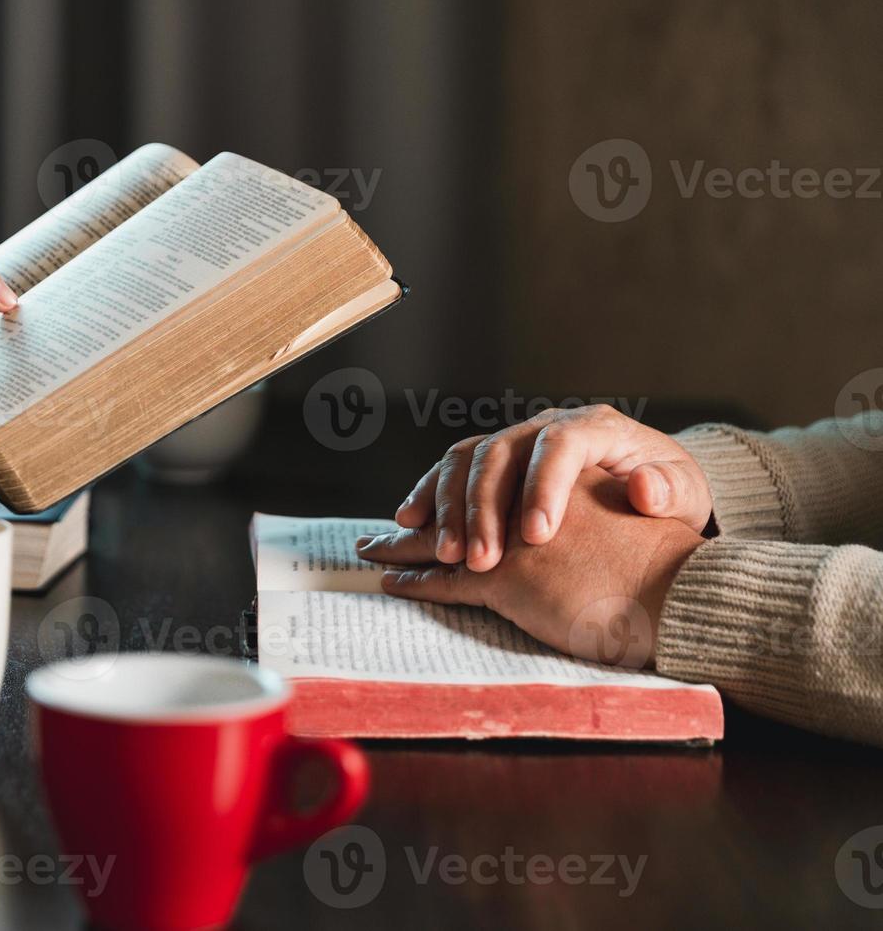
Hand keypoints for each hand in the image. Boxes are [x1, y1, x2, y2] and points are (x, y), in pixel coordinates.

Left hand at [358, 469, 703, 667]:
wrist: (682, 592)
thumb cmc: (659, 562)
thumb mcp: (616, 512)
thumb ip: (579, 505)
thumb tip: (550, 518)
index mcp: (557, 472)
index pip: (484, 464)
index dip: (449, 485)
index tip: (423, 505)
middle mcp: (528, 496)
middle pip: (454, 495)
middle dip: (421, 516)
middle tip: (385, 532)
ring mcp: (514, 537)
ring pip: (445, 537)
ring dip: (405, 547)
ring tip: (375, 554)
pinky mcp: (511, 575)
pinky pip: (448, 579)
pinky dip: (416, 581)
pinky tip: (392, 583)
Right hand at [397, 404, 712, 572]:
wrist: (648, 485)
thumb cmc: (665, 494)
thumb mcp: (681, 493)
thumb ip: (667, 490)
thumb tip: (645, 488)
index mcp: (594, 427)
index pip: (560, 446)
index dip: (543, 488)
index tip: (538, 537)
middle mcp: (545, 426)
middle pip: (501, 454)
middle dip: (485, 509)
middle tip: (481, 561)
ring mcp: (514, 441)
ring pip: (467, 460)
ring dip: (449, 507)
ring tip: (445, 553)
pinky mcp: (491, 462)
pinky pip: (450, 470)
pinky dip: (428, 496)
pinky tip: (411, 524)